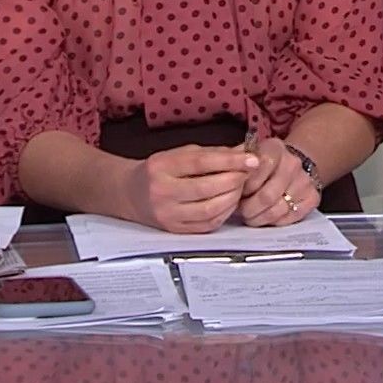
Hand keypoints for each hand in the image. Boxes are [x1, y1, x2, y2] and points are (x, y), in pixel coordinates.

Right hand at [121, 145, 256, 233]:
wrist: (131, 194)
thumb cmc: (160, 170)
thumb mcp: (180, 154)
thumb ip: (212, 153)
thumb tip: (244, 152)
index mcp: (162, 166)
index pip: (201, 163)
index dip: (230, 161)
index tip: (252, 159)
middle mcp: (162, 192)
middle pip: (207, 188)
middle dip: (235, 180)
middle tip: (248, 173)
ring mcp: (168, 214)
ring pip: (210, 210)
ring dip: (232, 198)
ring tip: (240, 187)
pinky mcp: (175, 230)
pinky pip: (207, 225)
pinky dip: (224, 213)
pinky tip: (229, 202)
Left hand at [236, 138, 320, 226]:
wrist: (291, 164)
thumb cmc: (262, 164)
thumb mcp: (248, 156)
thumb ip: (236, 166)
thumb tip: (223, 180)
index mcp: (274, 148)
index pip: (256, 170)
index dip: (243, 186)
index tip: (236, 192)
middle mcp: (292, 163)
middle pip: (267, 196)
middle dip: (249, 209)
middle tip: (241, 211)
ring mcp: (304, 181)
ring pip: (278, 209)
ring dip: (260, 218)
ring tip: (251, 216)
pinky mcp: (313, 197)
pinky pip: (291, 217)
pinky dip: (275, 221)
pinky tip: (267, 216)